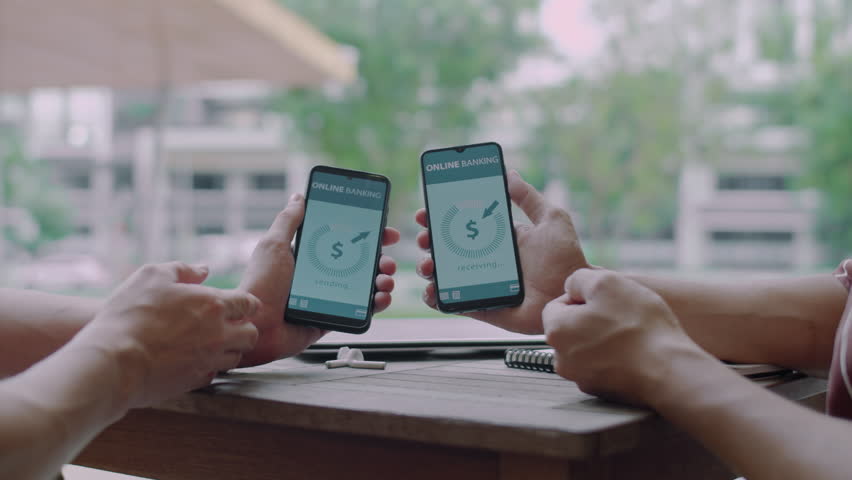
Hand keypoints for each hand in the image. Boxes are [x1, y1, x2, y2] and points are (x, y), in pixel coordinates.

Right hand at [76, 262, 259, 408]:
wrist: (114, 361)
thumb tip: (203, 270)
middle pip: (251, 334)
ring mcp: (209, 360)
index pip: (249, 303)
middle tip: (225, 326)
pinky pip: (214, 374)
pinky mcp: (195, 381)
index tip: (236, 305)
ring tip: (208, 344)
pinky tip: (191, 360)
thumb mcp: (151, 276)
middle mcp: (219, 334)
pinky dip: (208, 367)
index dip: (245, 303)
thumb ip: (182, 270)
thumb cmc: (130, 314)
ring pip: (236, 357)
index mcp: (214, 305)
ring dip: (228, 349)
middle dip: (243, 329)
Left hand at [237, 193, 399, 366]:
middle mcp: (323, 275)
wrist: (257, 325)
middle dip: (381, 257)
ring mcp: (331, 296)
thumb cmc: (261, 285)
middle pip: (360, 262)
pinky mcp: (335, 317)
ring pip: (366, 285)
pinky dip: (378, 303)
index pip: (344, 240)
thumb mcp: (274, 246)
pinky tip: (381, 297)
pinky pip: (362, 309)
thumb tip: (298, 197)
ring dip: (383, 278)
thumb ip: (288, 221)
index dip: (365, 233)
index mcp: (310, 256)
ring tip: (385, 279)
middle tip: (387, 259)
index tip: (382, 227)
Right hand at [416, 170, 588, 333]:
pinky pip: (453, 303)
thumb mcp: (551, 219)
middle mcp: (487, 260)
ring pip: (445, 275)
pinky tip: (432, 291)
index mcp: (499, 239)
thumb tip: (509, 174)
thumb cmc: (566, 258)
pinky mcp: (481, 305)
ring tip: (429, 264)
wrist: (570, 294)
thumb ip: (529, 198)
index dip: (442, 218)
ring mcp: (481, 283)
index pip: (463, 225)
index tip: (427, 212)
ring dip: (429, 267)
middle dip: (429, 241)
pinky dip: (437, 298)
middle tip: (425, 238)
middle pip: (448, 249)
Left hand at [542, 269, 705, 403]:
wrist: (668, 371)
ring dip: (602, 338)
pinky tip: (634, 353)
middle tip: (620, 315)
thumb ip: (579, 280)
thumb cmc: (638, 325)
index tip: (606, 299)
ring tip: (630, 334)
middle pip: (570, 328)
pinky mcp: (601, 392)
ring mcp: (581, 379)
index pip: (556, 305)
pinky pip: (602, 367)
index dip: (581, 297)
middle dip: (591, 318)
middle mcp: (561, 359)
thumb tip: (572, 287)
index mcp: (555, 331)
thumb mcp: (606, 282)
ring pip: (586, 348)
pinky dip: (614, 359)